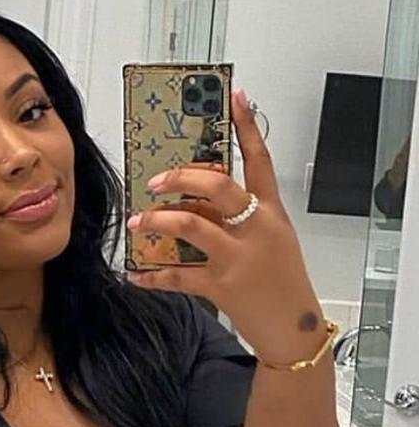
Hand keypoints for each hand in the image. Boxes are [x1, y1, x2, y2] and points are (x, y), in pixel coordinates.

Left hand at [125, 88, 321, 353]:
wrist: (292, 328)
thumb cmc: (281, 282)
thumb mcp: (273, 241)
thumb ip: (241, 218)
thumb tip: (199, 202)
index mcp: (271, 213)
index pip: (261, 161)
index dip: (248, 127)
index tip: (235, 98)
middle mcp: (256, 229)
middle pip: (219, 186)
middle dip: (183, 178)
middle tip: (156, 181)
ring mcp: (238, 257)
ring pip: (192, 225)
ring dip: (158, 220)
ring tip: (139, 220)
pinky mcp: (221, 287)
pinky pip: (177, 277)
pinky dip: (151, 276)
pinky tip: (134, 275)